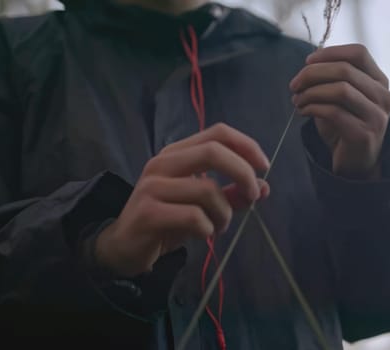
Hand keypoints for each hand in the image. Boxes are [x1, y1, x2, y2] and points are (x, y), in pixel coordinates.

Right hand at [95, 124, 270, 277]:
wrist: (125, 247)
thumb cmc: (167, 220)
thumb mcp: (203, 205)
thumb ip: (231, 194)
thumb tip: (264, 188)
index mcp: (177, 153)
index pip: (217, 133)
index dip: (246, 145)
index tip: (264, 166)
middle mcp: (163, 163)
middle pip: (213, 152)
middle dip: (242, 173)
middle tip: (254, 197)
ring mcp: (153, 186)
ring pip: (207, 190)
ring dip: (225, 213)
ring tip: (219, 226)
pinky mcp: (148, 212)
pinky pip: (194, 217)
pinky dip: (208, 228)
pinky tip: (203, 234)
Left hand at [290, 44, 389, 179]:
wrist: (354, 165)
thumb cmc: (344, 127)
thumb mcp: (339, 98)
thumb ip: (330, 79)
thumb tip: (310, 64)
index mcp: (379, 82)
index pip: (359, 53)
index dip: (330, 53)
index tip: (307, 62)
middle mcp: (383, 97)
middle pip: (345, 70)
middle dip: (313, 74)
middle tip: (294, 85)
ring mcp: (376, 117)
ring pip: (340, 89)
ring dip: (311, 92)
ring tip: (297, 101)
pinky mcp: (364, 135)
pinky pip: (334, 112)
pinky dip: (313, 108)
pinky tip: (303, 111)